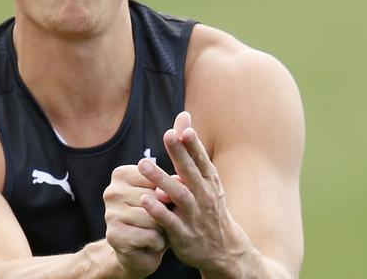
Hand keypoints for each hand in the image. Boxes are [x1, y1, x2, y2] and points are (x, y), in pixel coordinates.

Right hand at [103, 165, 167, 277]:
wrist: (142, 251)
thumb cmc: (156, 218)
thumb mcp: (166, 197)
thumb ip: (170, 187)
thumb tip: (165, 193)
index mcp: (121, 175)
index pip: (155, 177)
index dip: (166, 193)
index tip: (161, 200)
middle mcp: (112, 192)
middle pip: (154, 198)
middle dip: (164, 212)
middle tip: (157, 220)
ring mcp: (110, 213)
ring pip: (153, 218)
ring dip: (162, 229)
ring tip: (154, 231)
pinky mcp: (114, 235)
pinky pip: (151, 236)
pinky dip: (158, 243)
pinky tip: (150, 244)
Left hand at [138, 112, 248, 272]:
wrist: (223, 249)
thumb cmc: (208, 205)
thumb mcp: (204, 177)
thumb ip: (190, 148)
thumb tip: (183, 117)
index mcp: (208, 181)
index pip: (201, 160)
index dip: (194, 145)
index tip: (185, 129)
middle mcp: (203, 196)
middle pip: (190, 172)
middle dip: (180, 154)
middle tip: (167, 136)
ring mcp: (194, 215)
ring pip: (178, 195)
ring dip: (161, 180)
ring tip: (143, 165)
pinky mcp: (184, 234)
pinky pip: (169, 221)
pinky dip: (158, 211)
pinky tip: (145, 199)